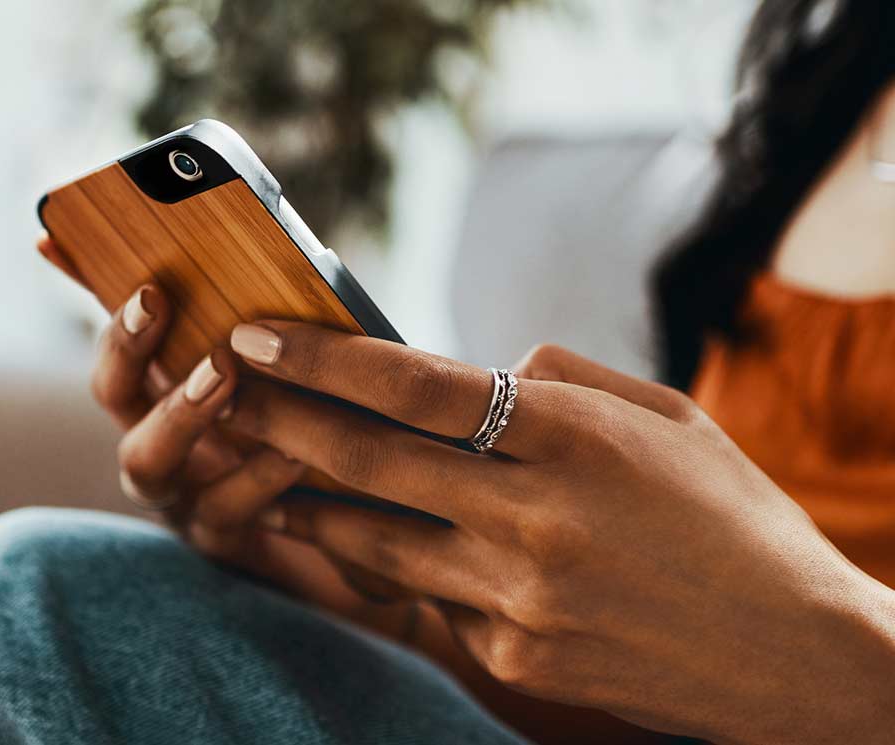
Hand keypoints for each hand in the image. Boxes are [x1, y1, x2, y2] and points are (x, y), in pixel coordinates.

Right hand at [37, 235, 415, 613]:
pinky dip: (254, 478)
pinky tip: (293, 451)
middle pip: (113, 394)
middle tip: (158, 302)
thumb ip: (264, 318)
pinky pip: (222, 512)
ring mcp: (182, 494)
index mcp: (167, 388)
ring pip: (147, 462)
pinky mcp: (225, 543)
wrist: (371, 532)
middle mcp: (159, 439)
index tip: (121, 272)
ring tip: (223, 375)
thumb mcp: (296, 367)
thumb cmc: (326, 428)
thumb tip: (244, 246)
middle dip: (129, 348)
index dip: (104, 303)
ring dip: (179, 413)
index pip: (119, 335)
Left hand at [220, 321, 894, 743]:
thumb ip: (561, 382)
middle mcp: (537, 518)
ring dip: (307, 502)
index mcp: (577, 439)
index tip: (252, 334)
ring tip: (263, 471)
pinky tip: (370, 545)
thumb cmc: (733, 520)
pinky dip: (397, 567)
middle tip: (219, 391)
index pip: (413, 387)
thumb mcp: (668, 420)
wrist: (798, 656)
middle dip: (277, 420)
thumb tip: (475, 367)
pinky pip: (429, 600)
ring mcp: (521, 599)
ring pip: (374, 539)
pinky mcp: (515, 660)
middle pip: (367, 460)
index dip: (319, 359)